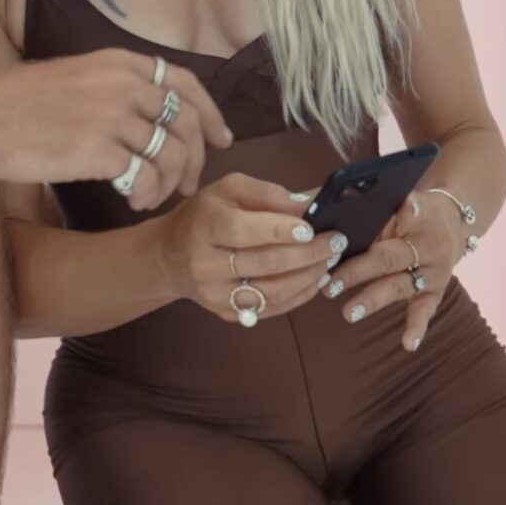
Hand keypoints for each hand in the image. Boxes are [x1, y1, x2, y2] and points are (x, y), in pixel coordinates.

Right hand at [0, 50, 231, 211]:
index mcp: (120, 62)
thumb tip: (149, 117)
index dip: (210, 113)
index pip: (186, 82)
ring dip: (169, 184)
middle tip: (189, 185)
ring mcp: (114, 116)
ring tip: (149, 198)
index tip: (221, 139)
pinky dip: (146, 194)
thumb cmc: (18, 104)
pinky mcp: (101, 151)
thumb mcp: (74, 77)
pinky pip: (147, 178)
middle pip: (186, 123)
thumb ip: (114, 88)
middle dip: (196, 159)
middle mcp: (125, 84)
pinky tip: (130, 201)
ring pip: (172, 156)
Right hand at [154, 173, 347, 324]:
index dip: (282, 230)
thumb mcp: (229, 190)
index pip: (246, 231)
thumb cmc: (204, 216)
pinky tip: (315, 279)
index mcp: (206, 226)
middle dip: (308, 253)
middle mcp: (206, 265)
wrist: (169, 256)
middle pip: (266, 263)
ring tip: (329, 260)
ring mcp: (216, 295)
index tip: (312, 227)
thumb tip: (310, 203)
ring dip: (309, 276)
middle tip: (336, 242)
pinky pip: (272, 309)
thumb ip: (269, 194)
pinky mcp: (228, 314)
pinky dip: (300, 295)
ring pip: (273, 292)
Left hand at [321, 189, 472, 349]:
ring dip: (373, 299)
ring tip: (349, 313)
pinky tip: (408, 344)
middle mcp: (427, 243)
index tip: (354, 233)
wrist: (454, 222)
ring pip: (400, 284)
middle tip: (329, 285)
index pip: (396, 217)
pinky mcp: (437, 289)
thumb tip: (325, 208)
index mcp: (415, 213)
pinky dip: (417, 327)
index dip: (377, 225)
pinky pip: (426, 308)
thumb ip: (368, 206)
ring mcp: (434, 269)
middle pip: (388, 257)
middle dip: (356, 271)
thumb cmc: (410, 211)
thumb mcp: (396, 200)